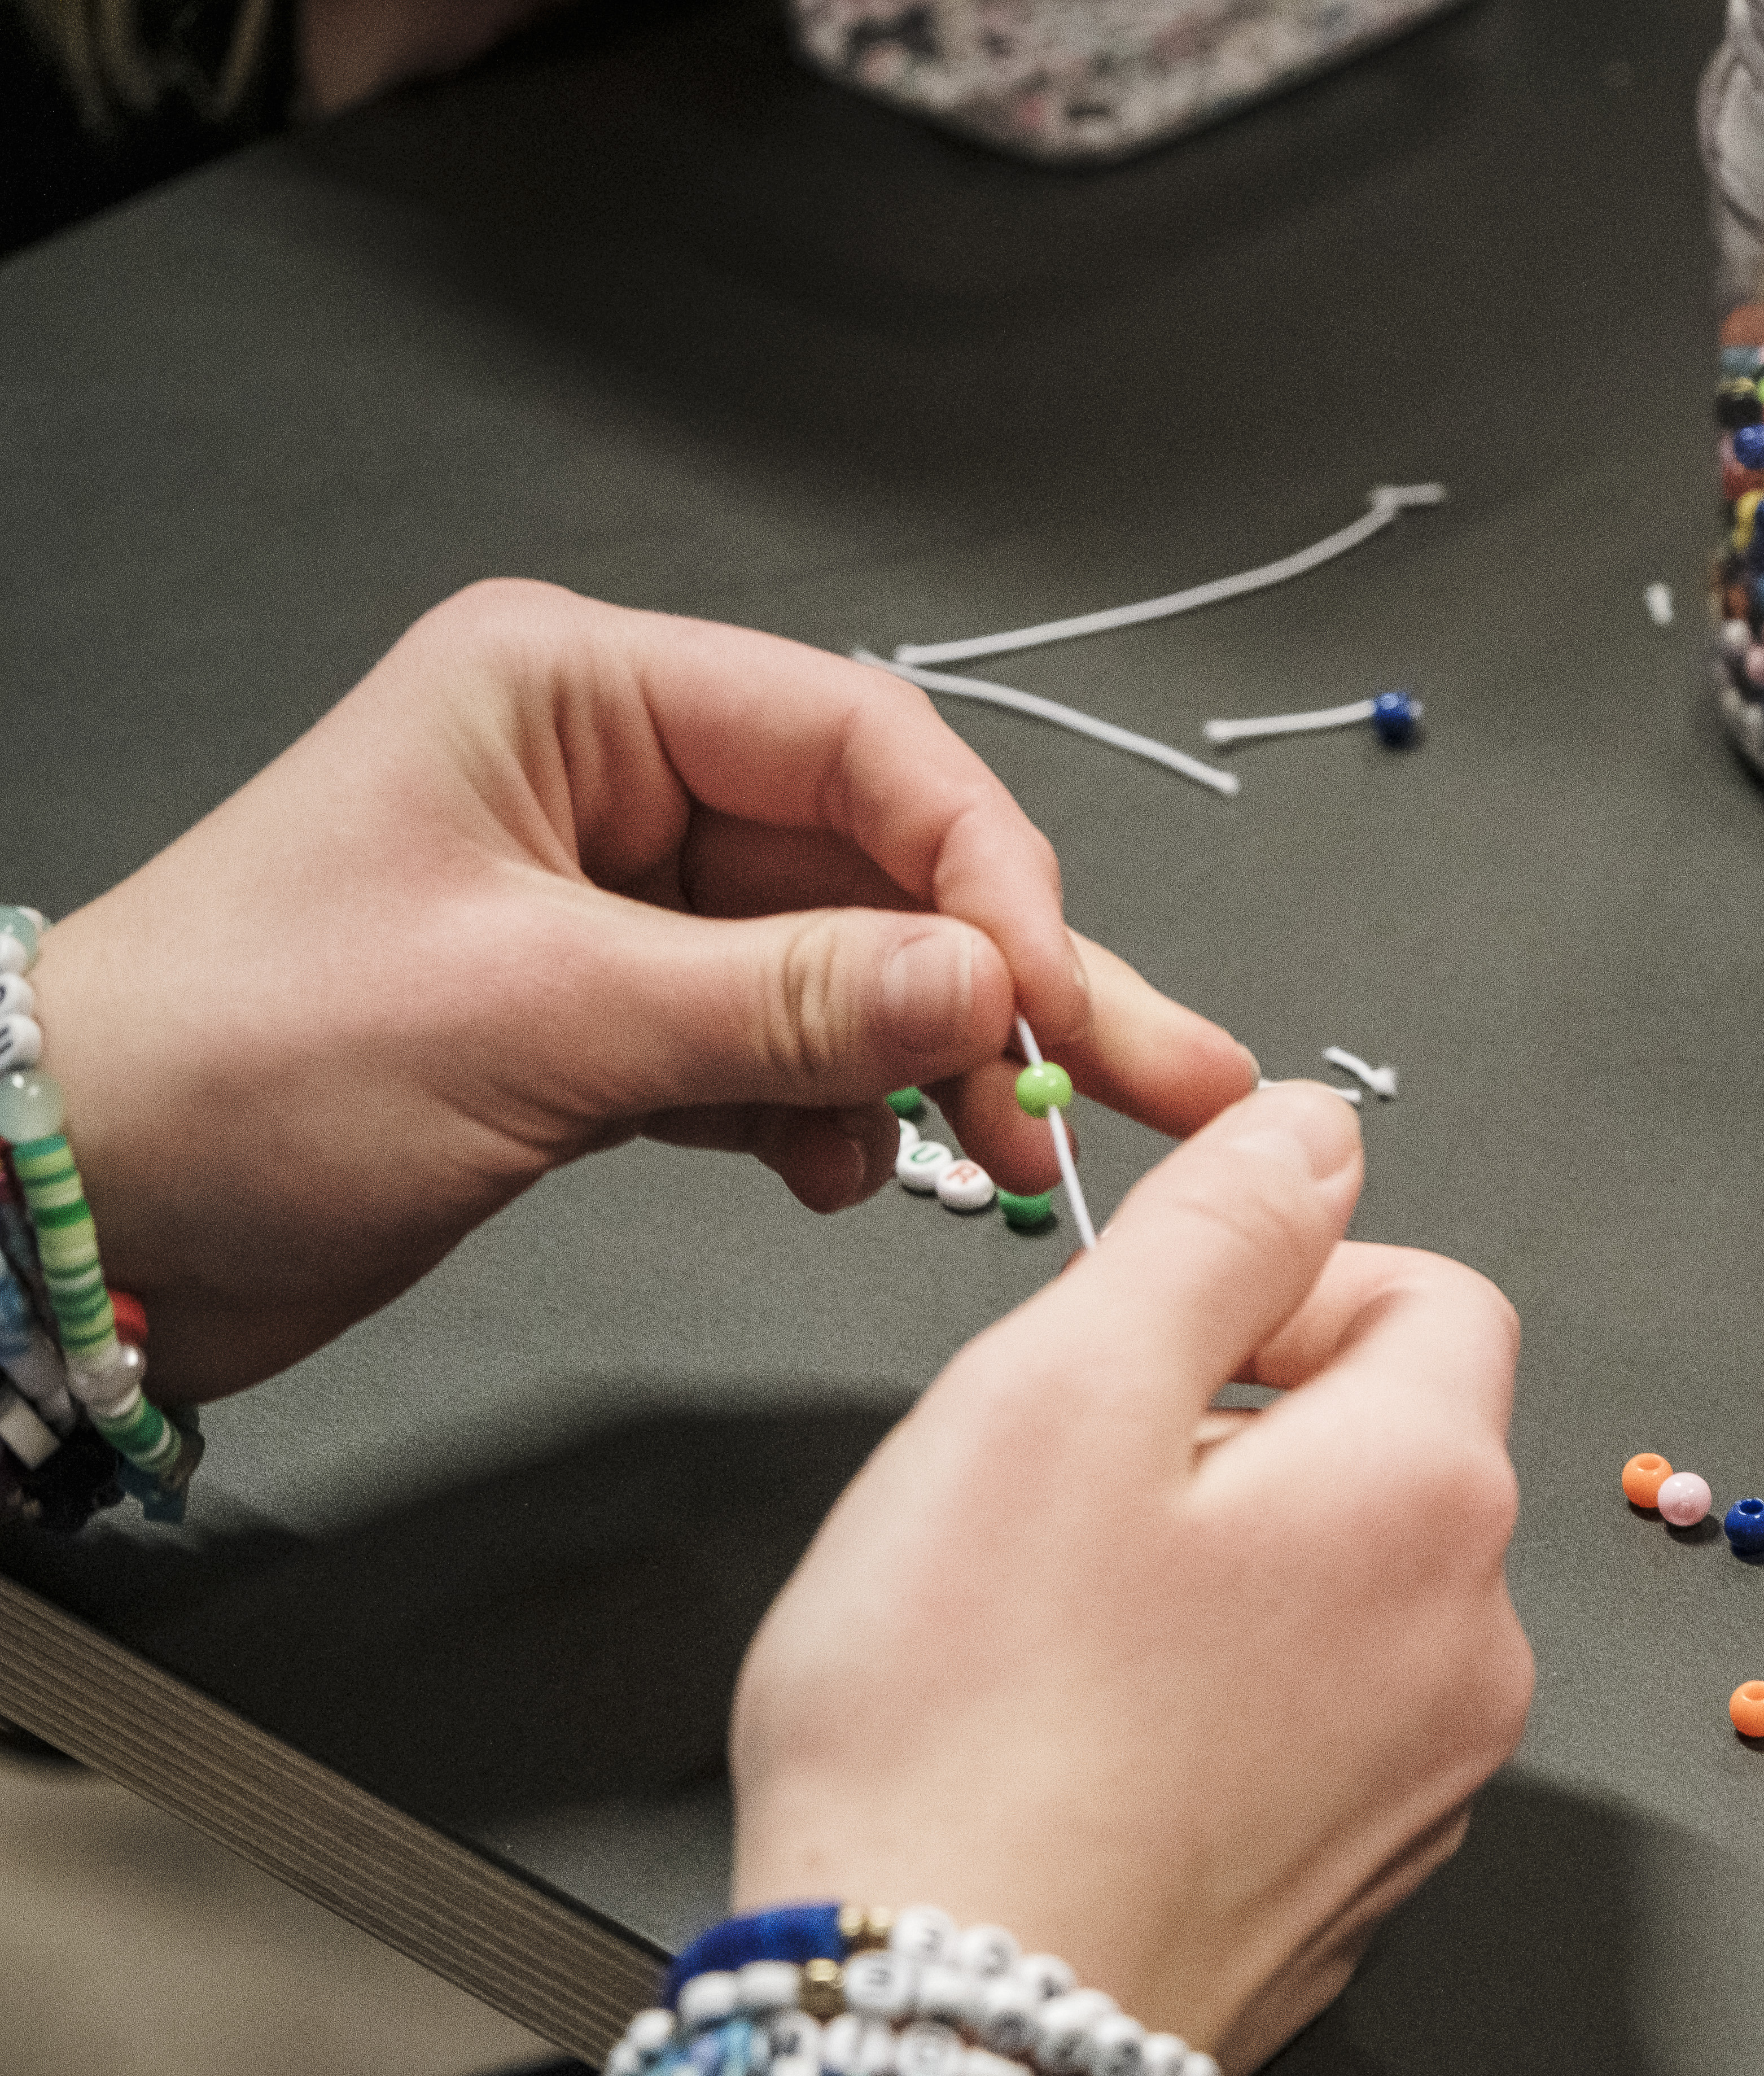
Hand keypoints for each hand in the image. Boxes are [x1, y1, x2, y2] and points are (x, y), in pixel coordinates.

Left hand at [28, 578, 1254, 1399]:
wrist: (73, 1209)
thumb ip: (786, 1005)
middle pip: (885, 865)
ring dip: (939, 1068)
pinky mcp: (614, 1017)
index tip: (1051, 994)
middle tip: (1171, 1076)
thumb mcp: (536, 1020)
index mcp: (572, 695)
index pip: (863, 747)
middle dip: (1017, 984)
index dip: (985, 872)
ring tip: (1014, 1161)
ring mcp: (619, 902)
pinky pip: (791, 1050)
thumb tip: (988, 992)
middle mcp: (609, 777)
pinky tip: (846, 1171)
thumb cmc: (226, 1066)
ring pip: (855, 969)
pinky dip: (840, 1117)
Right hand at [726, 1086, 1530, 2075]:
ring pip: (1340, 1590)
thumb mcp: (1064, 1389)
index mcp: (1429, 1497)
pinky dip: (1209, 1703)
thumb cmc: (966, 1735)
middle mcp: (1472, 1644)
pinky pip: (1308, 1724)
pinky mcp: (1351, 1879)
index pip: (1429, 1294)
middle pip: (1388, 1445)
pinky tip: (1081, 1742)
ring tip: (1055, 1634)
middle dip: (1235, 1433)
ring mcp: (1425, 1781)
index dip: (1280, 1285)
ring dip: (1216, 1571)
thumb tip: (1312, 1130)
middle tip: (1060, 1501)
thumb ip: (1215, 1230)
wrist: (939, 2034)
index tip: (1152, 1345)